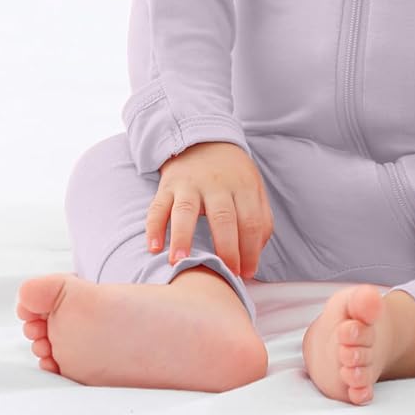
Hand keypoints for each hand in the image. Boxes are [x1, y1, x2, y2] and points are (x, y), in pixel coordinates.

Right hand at [145, 140, 274, 279]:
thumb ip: (261, 219)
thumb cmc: (232, 175)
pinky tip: (153, 248)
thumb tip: (255, 255)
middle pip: (223, 217)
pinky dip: (154, 227)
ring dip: (182, 237)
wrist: (203, 139)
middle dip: (225, 248)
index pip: (251, 220)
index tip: (246, 273)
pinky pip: (157, 206)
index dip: (250, 249)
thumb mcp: (254, 188)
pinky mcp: (168, 185)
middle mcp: (216, 184)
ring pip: (186, 210)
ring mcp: (190, 184)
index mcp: (243, 186)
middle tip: (225, 274)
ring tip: (180, 261)